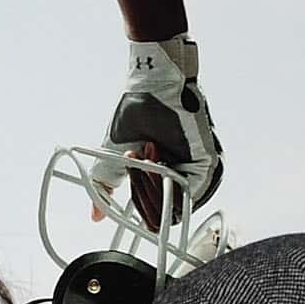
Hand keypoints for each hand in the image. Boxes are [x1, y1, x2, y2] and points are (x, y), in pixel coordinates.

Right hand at [95, 34, 223, 226]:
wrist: (152, 85)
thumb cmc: (137, 112)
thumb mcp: (117, 158)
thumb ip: (108, 186)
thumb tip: (96, 214)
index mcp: (167, 182)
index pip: (155, 216)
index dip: (137, 202)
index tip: (128, 175)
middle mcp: (187, 181)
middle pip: (162, 218)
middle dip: (140, 193)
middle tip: (133, 162)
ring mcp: (201, 176)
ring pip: (171, 210)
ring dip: (149, 185)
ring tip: (143, 154)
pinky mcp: (208, 166)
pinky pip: (183, 194)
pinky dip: (161, 180)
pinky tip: (152, 156)